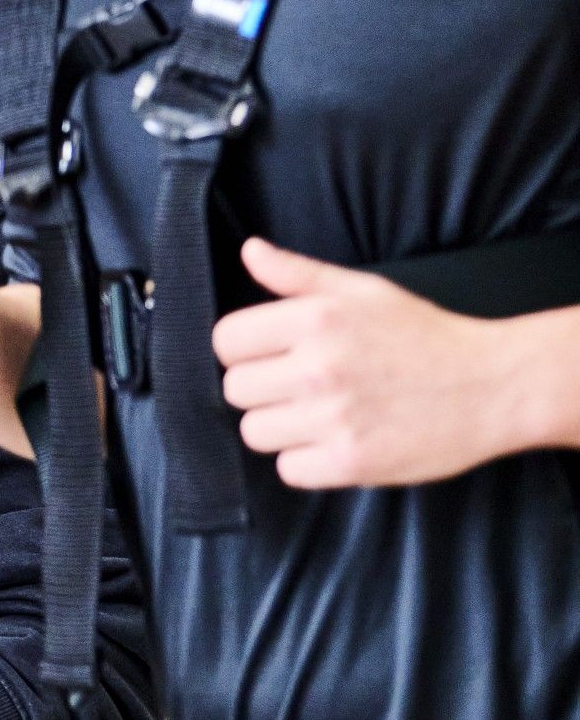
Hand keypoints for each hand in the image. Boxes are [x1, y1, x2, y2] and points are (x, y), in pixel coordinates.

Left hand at [215, 239, 542, 486]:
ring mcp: (334, 418)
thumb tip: (250, 250)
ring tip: (318, 414)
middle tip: (299, 386)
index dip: (243, 350)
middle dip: (261, 388)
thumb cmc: (426, 336)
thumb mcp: (364, 291)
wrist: (494, 386)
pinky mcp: (351, 462)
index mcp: (315, 321)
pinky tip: (334, 440)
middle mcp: (318, 368)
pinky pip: (288, 469)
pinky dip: (306, 461)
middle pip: (235, 389)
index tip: (268, 354)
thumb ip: (298, 274)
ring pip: (254, 432)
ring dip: (279, 427)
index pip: (225, 341)